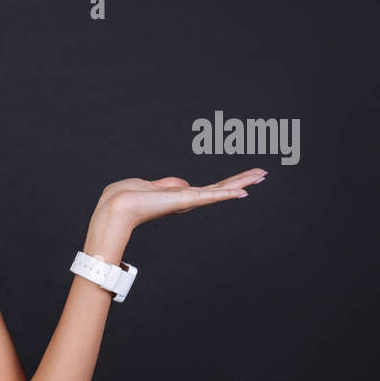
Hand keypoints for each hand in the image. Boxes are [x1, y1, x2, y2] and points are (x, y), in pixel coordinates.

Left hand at [96, 168, 266, 229]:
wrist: (117, 206)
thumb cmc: (125, 197)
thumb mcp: (149, 185)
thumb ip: (167, 184)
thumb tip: (181, 183)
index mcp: (178, 196)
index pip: (207, 189)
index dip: (225, 185)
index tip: (241, 180)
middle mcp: (186, 200)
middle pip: (220, 189)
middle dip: (241, 181)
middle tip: (262, 174)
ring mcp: (188, 201)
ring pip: (221, 191)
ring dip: (242, 182)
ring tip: (261, 175)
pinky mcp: (186, 200)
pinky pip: (211, 196)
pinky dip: (228, 194)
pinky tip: (245, 191)